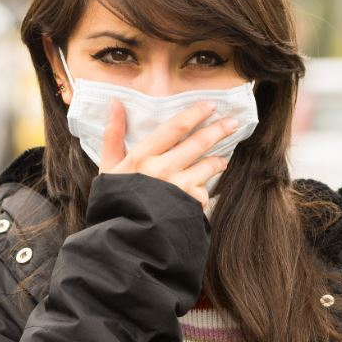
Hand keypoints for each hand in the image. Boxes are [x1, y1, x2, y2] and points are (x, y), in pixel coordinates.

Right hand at [99, 98, 237, 212]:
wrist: (125, 239)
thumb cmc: (116, 200)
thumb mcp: (109, 167)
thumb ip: (113, 134)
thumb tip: (116, 102)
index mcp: (142, 157)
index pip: (175, 127)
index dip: (196, 114)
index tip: (210, 106)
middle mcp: (162, 169)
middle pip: (198, 142)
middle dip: (218, 130)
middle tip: (232, 123)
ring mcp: (179, 187)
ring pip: (208, 165)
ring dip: (218, 160)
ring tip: (222, 159)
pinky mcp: (190, 205)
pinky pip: (205, 191)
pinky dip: (206, 188)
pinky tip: (203, 188)